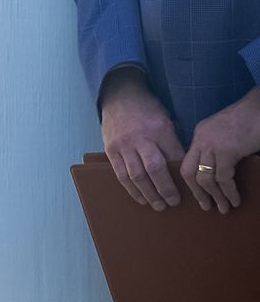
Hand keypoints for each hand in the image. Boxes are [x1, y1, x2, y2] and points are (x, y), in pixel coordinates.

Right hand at [100, 72, 185, 210]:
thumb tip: (182, 167)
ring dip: (148, 194)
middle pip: (155, 169)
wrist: (119, 96)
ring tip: (158, 205)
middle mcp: (140, 138)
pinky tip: (140, 198)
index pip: (174, 156)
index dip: (182, 174)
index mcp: (159, 129)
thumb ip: (171, 142)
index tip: (190, 186)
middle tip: (174, 202)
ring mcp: (123, 145)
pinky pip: (121, 174)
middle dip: (166, 189)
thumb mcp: (166, 119)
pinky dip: (131, 189)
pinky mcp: (111, 150)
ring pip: (136, 176)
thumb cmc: (147, 109)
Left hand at [178, 90, 259, 214]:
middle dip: (197, 193)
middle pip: (188, 172)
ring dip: (215, 197)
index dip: (191, 182)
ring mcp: (212, 145)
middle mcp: (201, 139)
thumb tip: (220, 172)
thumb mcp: (226, 134)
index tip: (199, 195)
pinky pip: (223, 178)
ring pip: (205, 179)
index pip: (187, 162)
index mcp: (200, 134)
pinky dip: (229, 192)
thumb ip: (218, 149)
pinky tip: (235, 199)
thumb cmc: (249, 120)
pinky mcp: (226, 150)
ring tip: (224, 208)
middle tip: (206, 206)